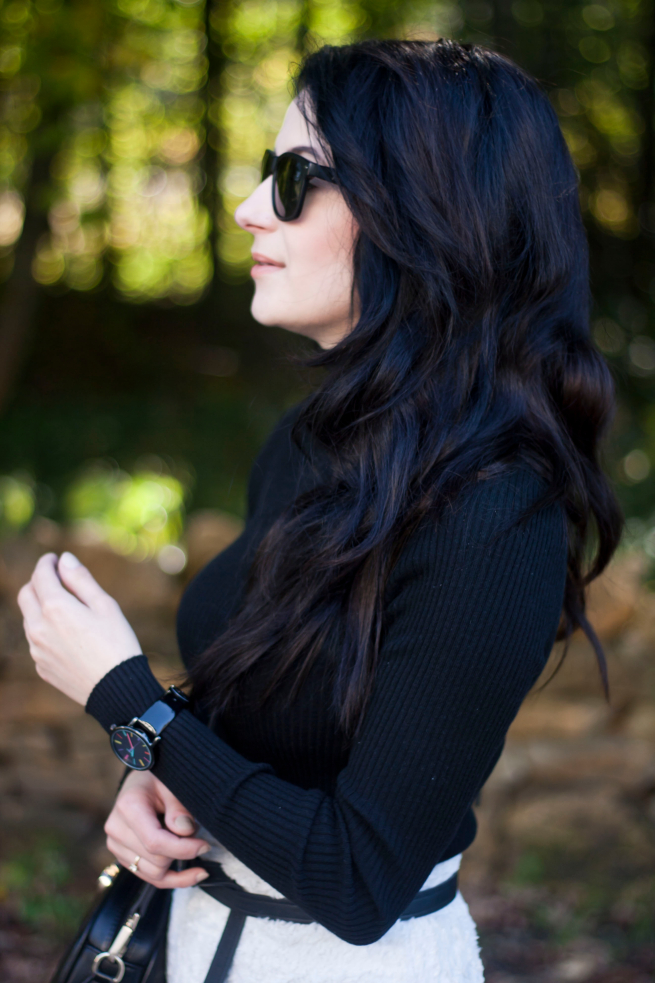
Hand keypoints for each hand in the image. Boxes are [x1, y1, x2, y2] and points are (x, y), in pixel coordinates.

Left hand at [17, 552, 142, 704]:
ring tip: (65, 607)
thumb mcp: (105, 605)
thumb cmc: (116, 643)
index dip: (47, 563)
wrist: (115, 689)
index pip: (41, 575)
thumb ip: (81, 580)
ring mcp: (36, 649)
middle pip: (26, 594)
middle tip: (55, 579)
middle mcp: (38, 627)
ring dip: (40, 606)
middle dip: (38, 582)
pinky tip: (67, 634)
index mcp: (55, 608)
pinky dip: (45, 629)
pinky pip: (36, 641)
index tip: (54, 559)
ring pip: (29, 618)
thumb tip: (64, 559)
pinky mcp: (41, 666)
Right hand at [105, 770, 210, 887]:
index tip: (205, 845)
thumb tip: (185, 831)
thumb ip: (178, 806)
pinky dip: (173, 879)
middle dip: (182, 853)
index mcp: (128, 807)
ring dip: (178, 865)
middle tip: (200, 838)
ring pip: (154, 874)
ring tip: (193, 846)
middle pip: (156, 860)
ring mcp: (117, 845)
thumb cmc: (159, 778)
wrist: (143, 781)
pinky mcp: (124, 856)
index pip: (155, 842)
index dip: (183, 849)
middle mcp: (117, 829)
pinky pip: (150, 877)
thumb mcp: (172, 783)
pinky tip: (193, 875)